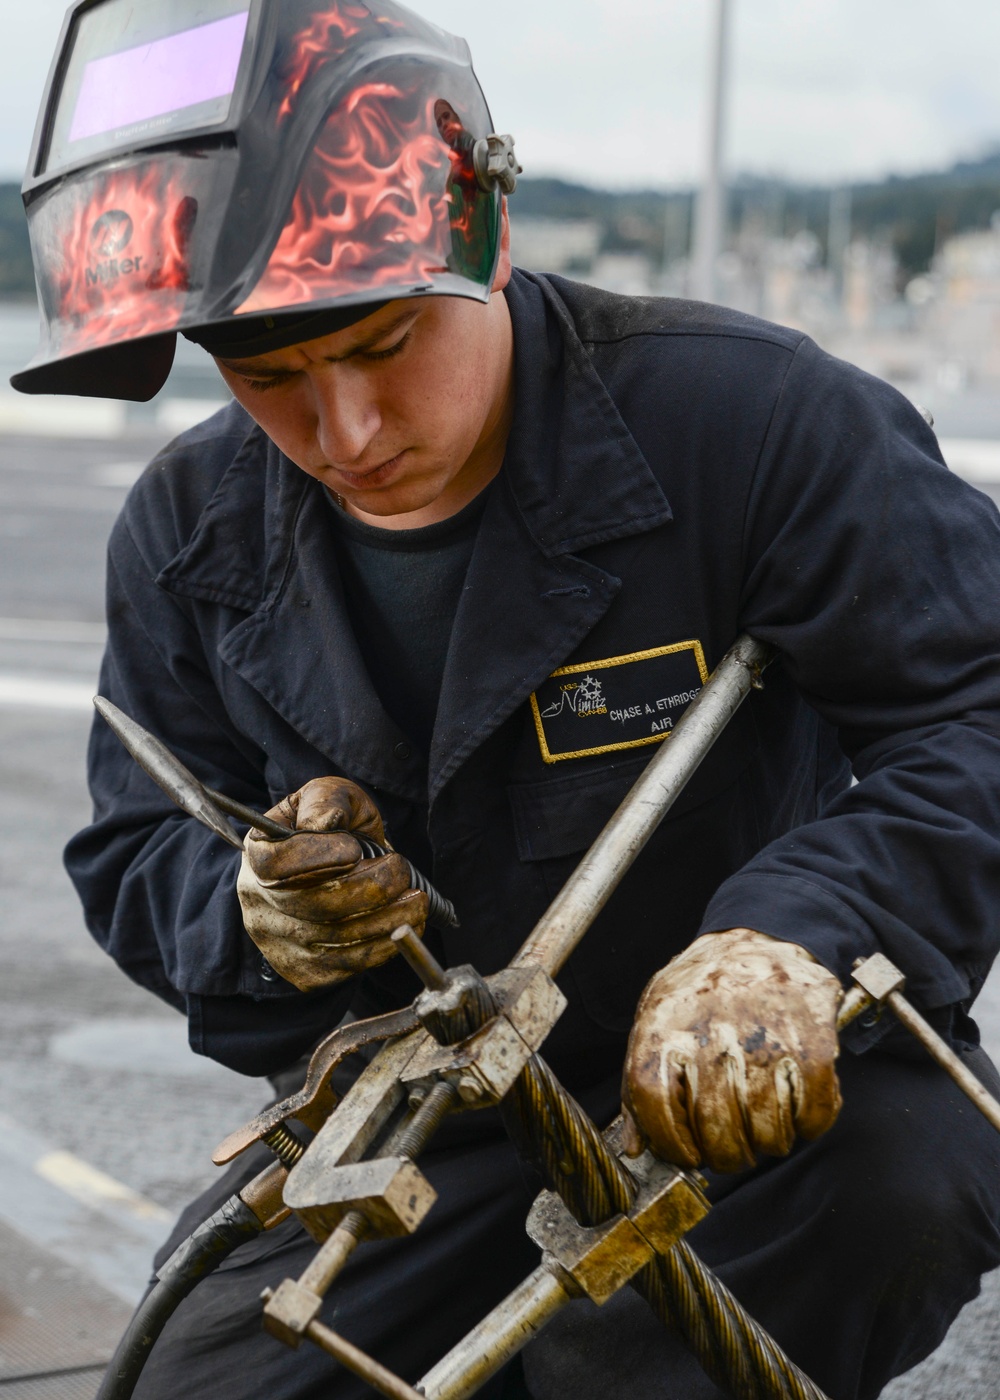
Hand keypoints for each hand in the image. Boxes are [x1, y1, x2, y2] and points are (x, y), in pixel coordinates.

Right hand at [236, 777, 427, 990]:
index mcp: (258, 854)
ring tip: (416, 898)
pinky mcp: (304, 970)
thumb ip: (325, 802)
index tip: (355, 848)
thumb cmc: (329, 830)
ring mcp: (279, 941)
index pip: (275, 864)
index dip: (318, 857)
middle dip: (370, 887)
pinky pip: (348, 964)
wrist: (324, 870)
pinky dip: (385, 945)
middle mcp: (259, 902)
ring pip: (336, 939)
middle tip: (401, 869)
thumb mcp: (326, 797)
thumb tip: (322, 824)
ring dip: (388, 919)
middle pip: (314, 905)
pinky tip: (405, 923)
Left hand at [622, 928, 842, 1172]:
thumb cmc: (703, 987)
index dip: (671, 1144)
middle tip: (733, 1152)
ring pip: (767, 1127)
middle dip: (727, 1156)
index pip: (654, 1103)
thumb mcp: (657, 1018)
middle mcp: (712, 1030)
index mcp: (665, 1025)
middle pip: (716, 1126)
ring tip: (765, 1133)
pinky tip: (799, 1116)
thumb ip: (641, 1080)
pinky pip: (814, 1107)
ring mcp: (763, 1034)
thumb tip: (637, 1146)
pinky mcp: (810, 1037)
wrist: (761, 935)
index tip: (687, 1156)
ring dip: (769, 1144)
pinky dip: (810, 1125)